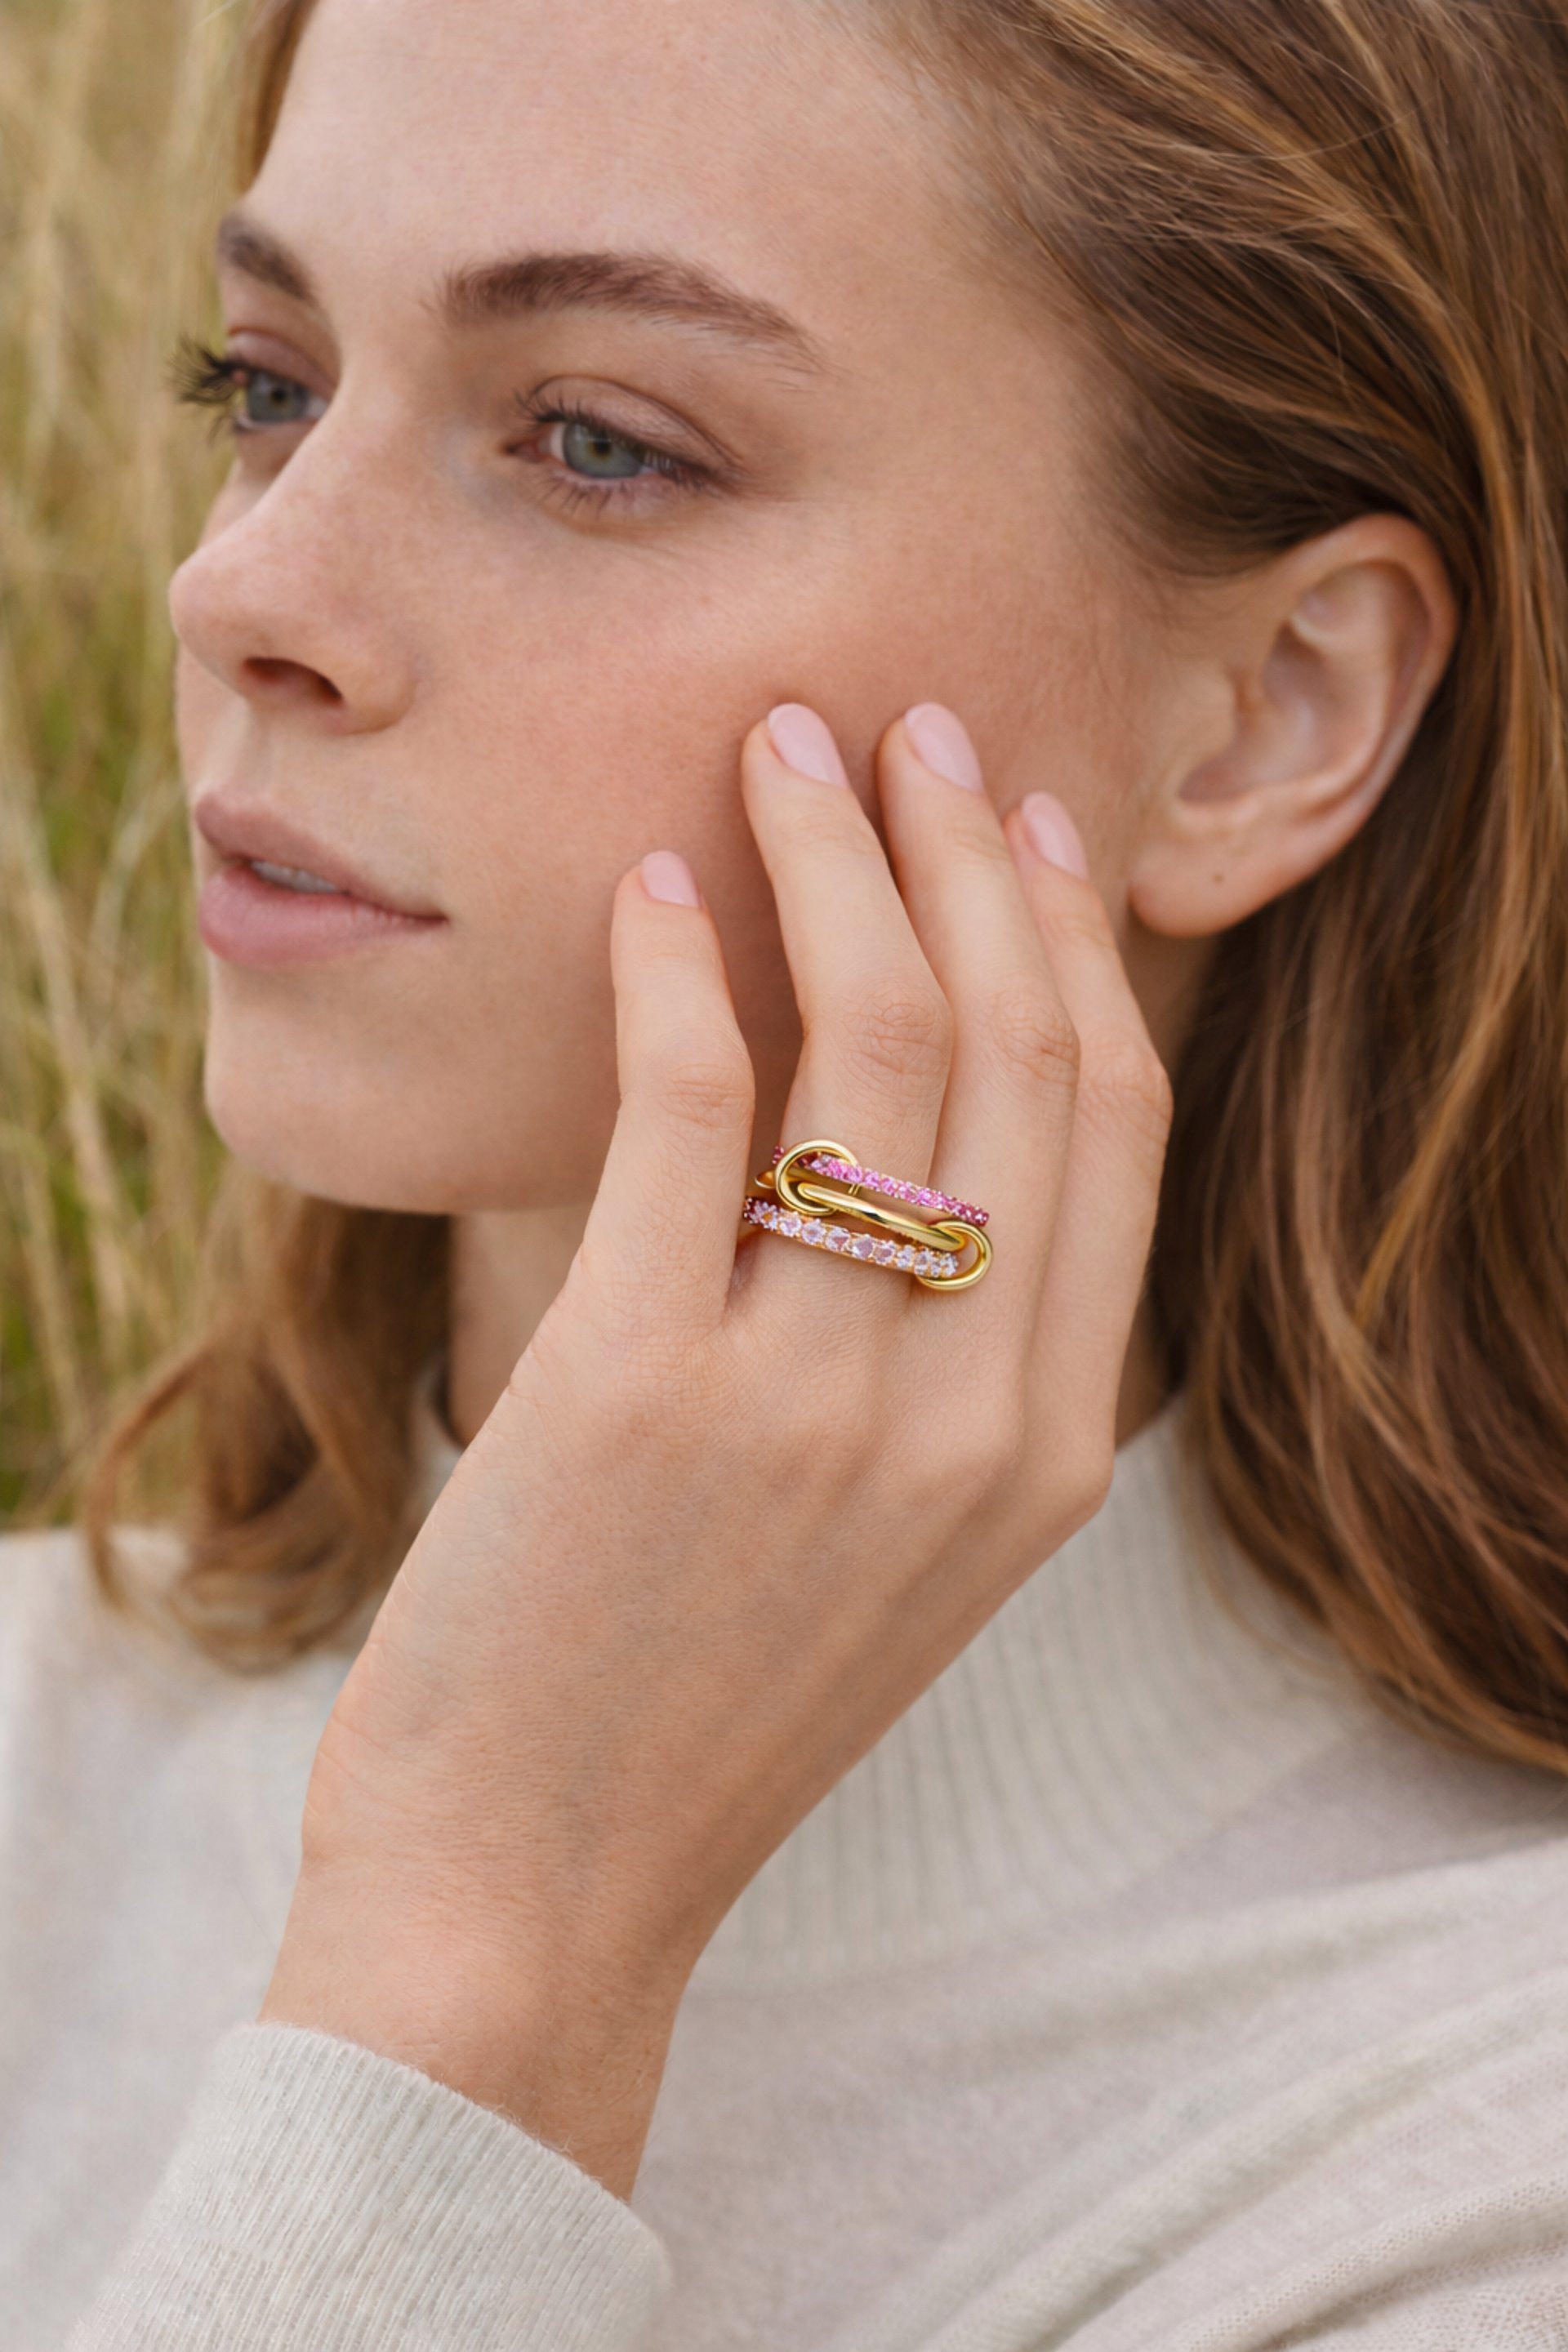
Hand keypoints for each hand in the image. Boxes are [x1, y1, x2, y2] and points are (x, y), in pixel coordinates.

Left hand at [261, 702, 1172, 2198]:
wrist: (536, 1889)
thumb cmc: (696, 1701)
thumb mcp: (899, 1550)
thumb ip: (955, 1364)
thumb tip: (931, 1126)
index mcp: (1050, 1453)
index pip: (1113, 1126)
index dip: (1076, 947)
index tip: (1026, 827)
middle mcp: (968, 1417)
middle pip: (1018, 1049)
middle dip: (972, 856)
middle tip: (915, 732)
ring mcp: (815, 1404)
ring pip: (877, 1047)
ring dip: (837, 862)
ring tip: (787, 756)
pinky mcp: (641, 1388)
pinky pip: (688, 1109)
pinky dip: (678, 970)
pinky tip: (656, 890)